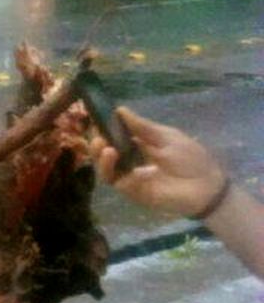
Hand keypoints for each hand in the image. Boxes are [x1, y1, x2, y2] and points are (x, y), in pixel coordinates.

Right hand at [90, 107, 225, 216]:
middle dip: (98, 145)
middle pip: (106, 154)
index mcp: (140, 146)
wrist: (205, 186)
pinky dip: (115, 172)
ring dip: (101, 159)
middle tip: (97, 137)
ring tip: (104, 149)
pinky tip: (118, 160)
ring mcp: (131, 177)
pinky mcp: (134, 192)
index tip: (98, 121)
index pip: (116, 137)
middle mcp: (131, 161)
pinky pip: (118, 182)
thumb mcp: (166, 137)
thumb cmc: (191, 159)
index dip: (105, 130)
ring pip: (107, 170)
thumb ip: (142, 127)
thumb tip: (120, 110)